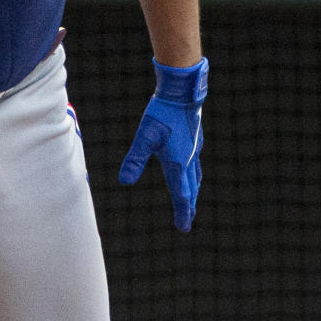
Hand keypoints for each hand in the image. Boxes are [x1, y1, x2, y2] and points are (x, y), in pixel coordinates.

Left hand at [119, 57, 207, 231]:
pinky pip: (196, 164)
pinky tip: (190, 170)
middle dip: (188, 206)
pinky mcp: (194, 139)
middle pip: (190, 189)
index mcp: (178, 163)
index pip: (182, 194)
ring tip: (190, 200)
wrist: (182, 94)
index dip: (182, 212)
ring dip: (192, 191)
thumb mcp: (144, 137)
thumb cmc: (162, 114)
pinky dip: (194, 175)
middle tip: (186, 222)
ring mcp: (194, 149)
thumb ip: (135, 159)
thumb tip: (124, 181)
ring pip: (195, 176)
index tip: (183, 227)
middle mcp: (189, 159)